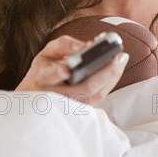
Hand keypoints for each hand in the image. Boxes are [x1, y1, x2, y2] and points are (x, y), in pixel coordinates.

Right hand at [15, 35, 129, 105]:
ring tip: (121, 59)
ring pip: (94, 96)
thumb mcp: (47, 53)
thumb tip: (88, 45)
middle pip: (83, 89)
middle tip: (119, 56)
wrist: (36, 95)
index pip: (49, 76)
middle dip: (104, 72)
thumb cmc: (43, 69)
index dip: (58, 72)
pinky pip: (98, 99)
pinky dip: (109, 84)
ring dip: (112, 78)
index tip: (69, 67)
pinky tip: (116, 70)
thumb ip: (64, 45)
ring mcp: (68, 107)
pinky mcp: (79, 112)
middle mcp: (54, 96)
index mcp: (41, 78)